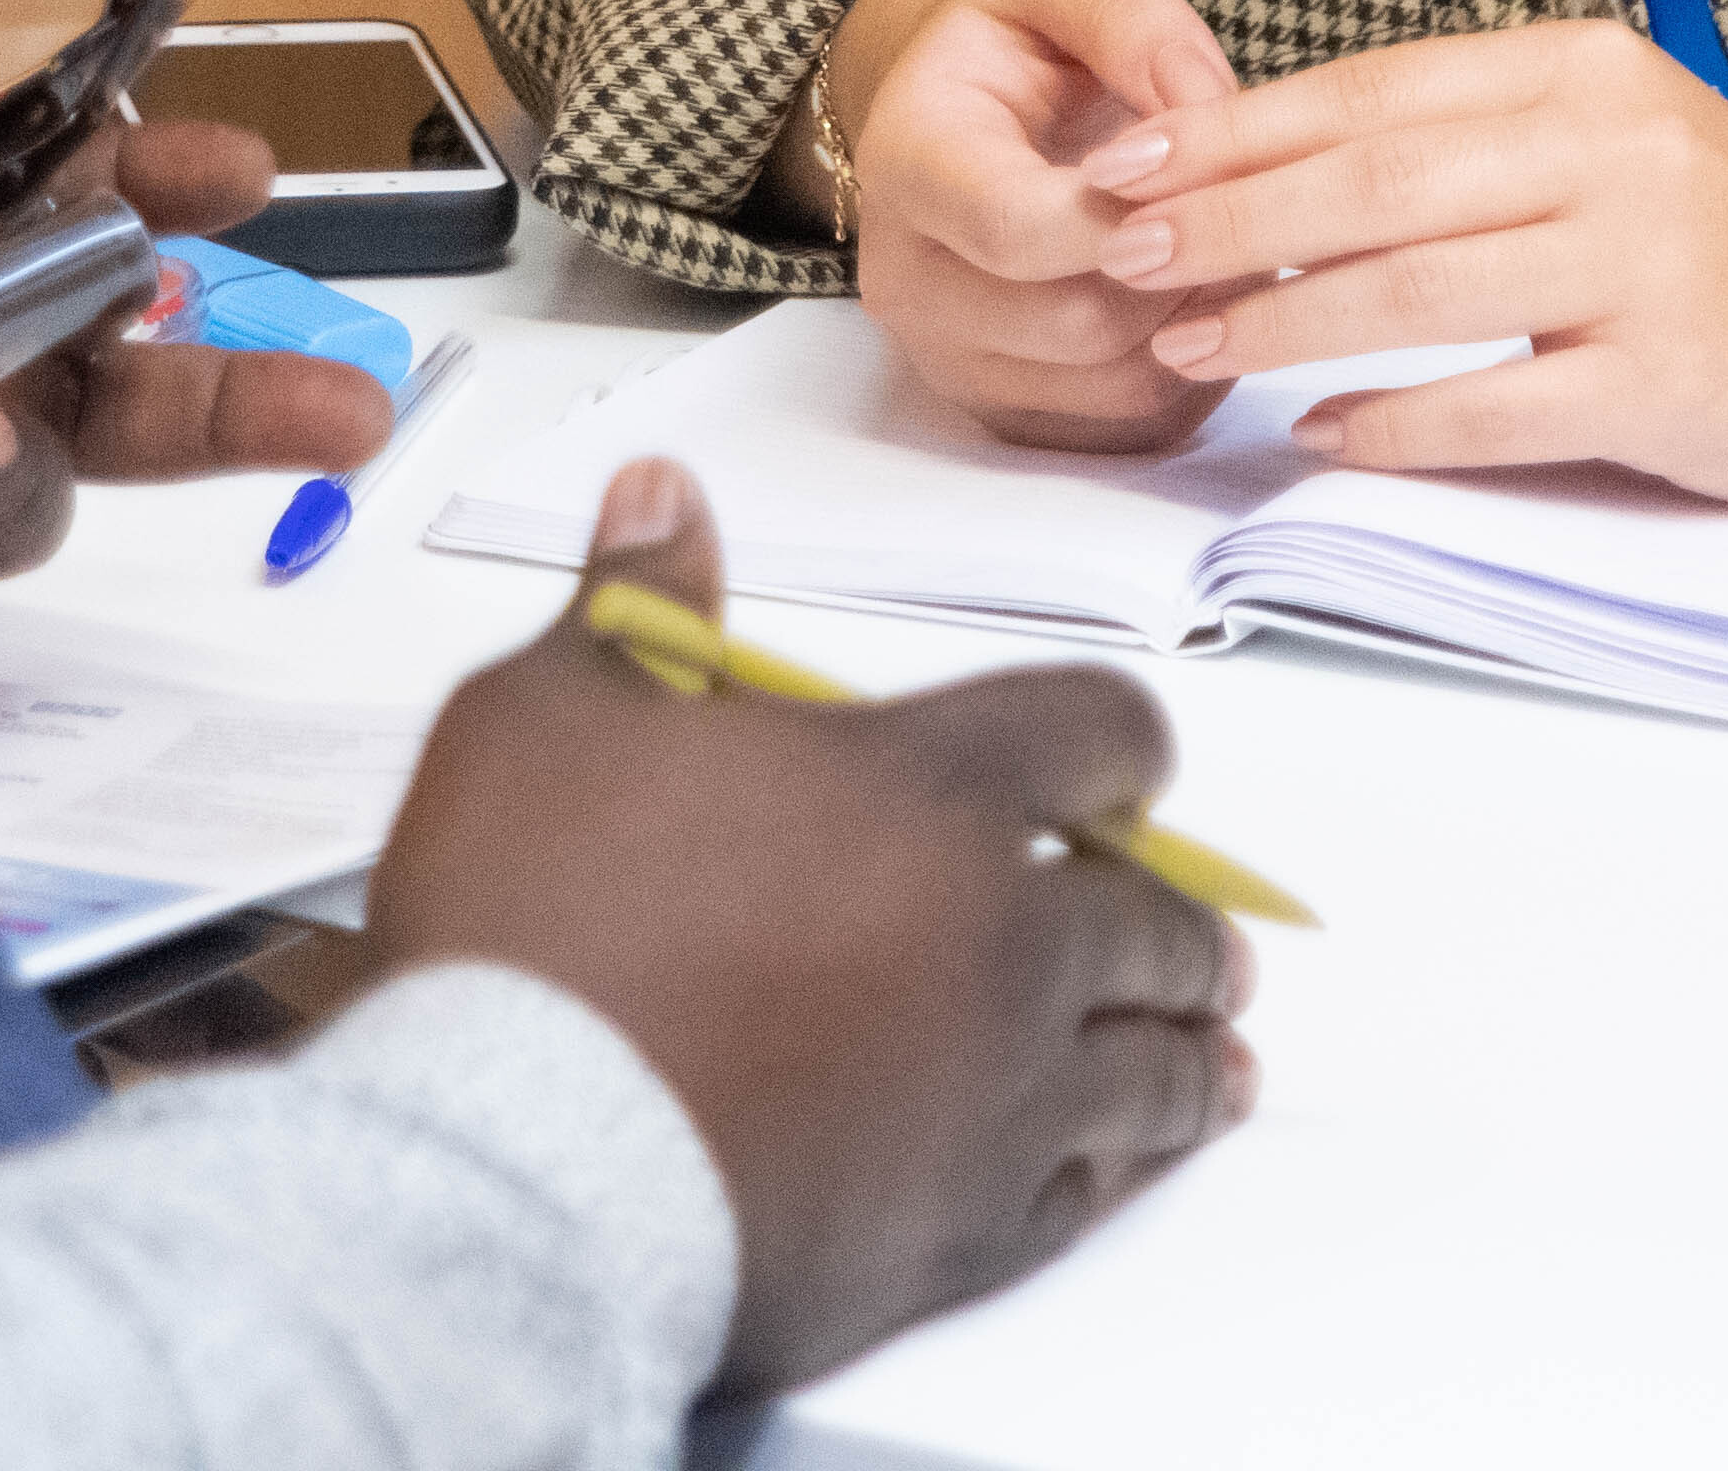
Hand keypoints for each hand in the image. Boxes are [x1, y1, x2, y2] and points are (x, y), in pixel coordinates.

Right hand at [364, 463, 1253, 1395]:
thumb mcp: (546, 715)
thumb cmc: (532, 931)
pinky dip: (1118, 1170)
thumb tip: (661, 496)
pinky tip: (1117, 1165)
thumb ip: (638, 603)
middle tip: (1188, 934)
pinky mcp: (970, 1232)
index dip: (1117, 744)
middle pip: (1154, 916)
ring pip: (1154, 1069)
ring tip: (1207, 1054)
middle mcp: (1001, 935)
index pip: (1099, 729)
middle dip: (1173, 915)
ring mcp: (999, 1094)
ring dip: (1186, 1050)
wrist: (520, 1171)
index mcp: (925, 787)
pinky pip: (1092, 1194)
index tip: (1121, 771)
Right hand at [833, 0, 1247, 457]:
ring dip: (1200, 320)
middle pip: (1078, 322)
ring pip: (1117, 383)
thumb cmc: (1018, 45)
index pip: (1017, 229)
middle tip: (1241, 205)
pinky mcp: (1007, 413)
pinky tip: (1201, 293)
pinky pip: (1131, 425)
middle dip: (1185, 266)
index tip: (1203, 167)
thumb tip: (1206, 99)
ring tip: (1225, 242)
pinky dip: (1193, 368)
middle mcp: (907, 279)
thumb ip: (1130, 14)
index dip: (1133, 212)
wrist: (964, 115)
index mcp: (908, 162)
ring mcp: (952, 359)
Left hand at [1087, 15, 1727, 496]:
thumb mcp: (1614, 133)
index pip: (1368, 89)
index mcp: (1579, 70)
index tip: (1129, 158)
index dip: (1233, 127)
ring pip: (1415, 289)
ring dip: (1280, 321)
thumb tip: (1276, 158)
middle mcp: (1611, 150)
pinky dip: (1395, 421)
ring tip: (1185, 343)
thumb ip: (1471, 134)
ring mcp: (1647, 267)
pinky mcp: (1671, 383)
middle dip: (1227, 219)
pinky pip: (1497, 405)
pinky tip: (1320, 432)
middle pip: (1371, 181)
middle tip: (1120, 250)